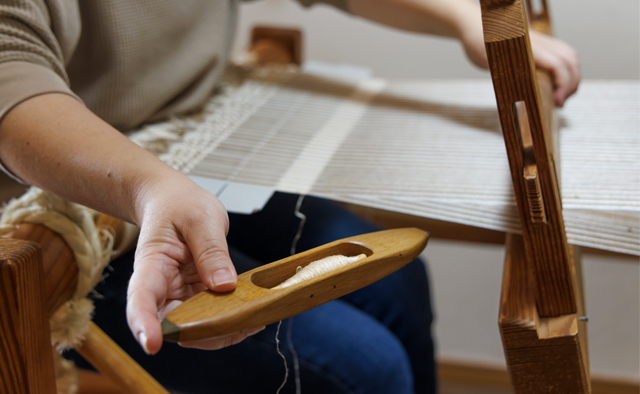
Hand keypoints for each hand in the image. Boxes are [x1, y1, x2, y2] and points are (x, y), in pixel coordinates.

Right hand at [126, 174, 264, 353]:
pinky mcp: (194, 297)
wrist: (173, 201)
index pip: (140, 298)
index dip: (144, 323)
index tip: (151, 344)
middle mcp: (160, 287)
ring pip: (192, 328)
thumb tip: (224, 286)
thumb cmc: (179, 205)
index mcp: (151, 264)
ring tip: (253, 322)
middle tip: (240, 327)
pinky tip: (251, 318)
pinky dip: (228, 322)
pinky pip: (208, 317)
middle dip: (201, 334)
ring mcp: (177, 295)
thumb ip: (212, 251)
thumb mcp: (201, 219)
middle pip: (169, 324)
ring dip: (219, 332)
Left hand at [461, 18, 580, 106]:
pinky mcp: (541, 44)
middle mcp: (540, 43)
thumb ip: (507, 78)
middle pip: (570, 61)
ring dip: (572, 76)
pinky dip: (567, 69)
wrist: (475, 25)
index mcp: (529, 48)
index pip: (558, 64)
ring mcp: (542, 42)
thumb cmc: (479, 44)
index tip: (558, 101)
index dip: (563, 84)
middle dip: (571, 83)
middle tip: (560, 103)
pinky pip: (562, 54)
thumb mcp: (490, 64)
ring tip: (563, 95)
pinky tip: (559, 82)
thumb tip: (520, 101)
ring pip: (570, 56)